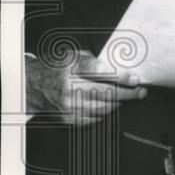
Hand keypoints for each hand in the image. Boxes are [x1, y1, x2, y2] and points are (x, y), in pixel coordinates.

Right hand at [25, 50, 146, 126]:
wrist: (33, 86)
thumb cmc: (58, 68)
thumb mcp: (75, 56)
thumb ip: (96, 61)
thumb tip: (121, 68)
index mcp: (71, 67)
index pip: (99, 72)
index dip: (120, 77)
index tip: (135, 79)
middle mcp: (68, 87)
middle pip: (105, 93)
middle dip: (129, 93)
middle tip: (141, 92)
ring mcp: (68, 105)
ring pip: (103, 107)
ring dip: (120, 104)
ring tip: (130, 98)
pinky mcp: (68, 118)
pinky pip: (95, 118)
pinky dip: (106, 112)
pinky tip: (112, 106)